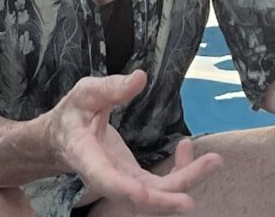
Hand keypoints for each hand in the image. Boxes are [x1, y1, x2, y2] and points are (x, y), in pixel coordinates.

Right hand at [46, 69, 221, 212]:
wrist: (62, 139)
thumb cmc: (73, 113)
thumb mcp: (85, 93)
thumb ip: (111, 87)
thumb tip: (140, 78)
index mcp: (87, 156)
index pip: (106, 180)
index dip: (127, 190)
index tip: (146, 194)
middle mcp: (107, 178)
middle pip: (143, 196)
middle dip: (178, 186)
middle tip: (211, 163)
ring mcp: (123, 183)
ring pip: (157, 195)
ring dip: (187, 180)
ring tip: (213, 159)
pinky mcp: (135, 180)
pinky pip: (161, 186)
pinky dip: (179, 171)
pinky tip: (186, 147)